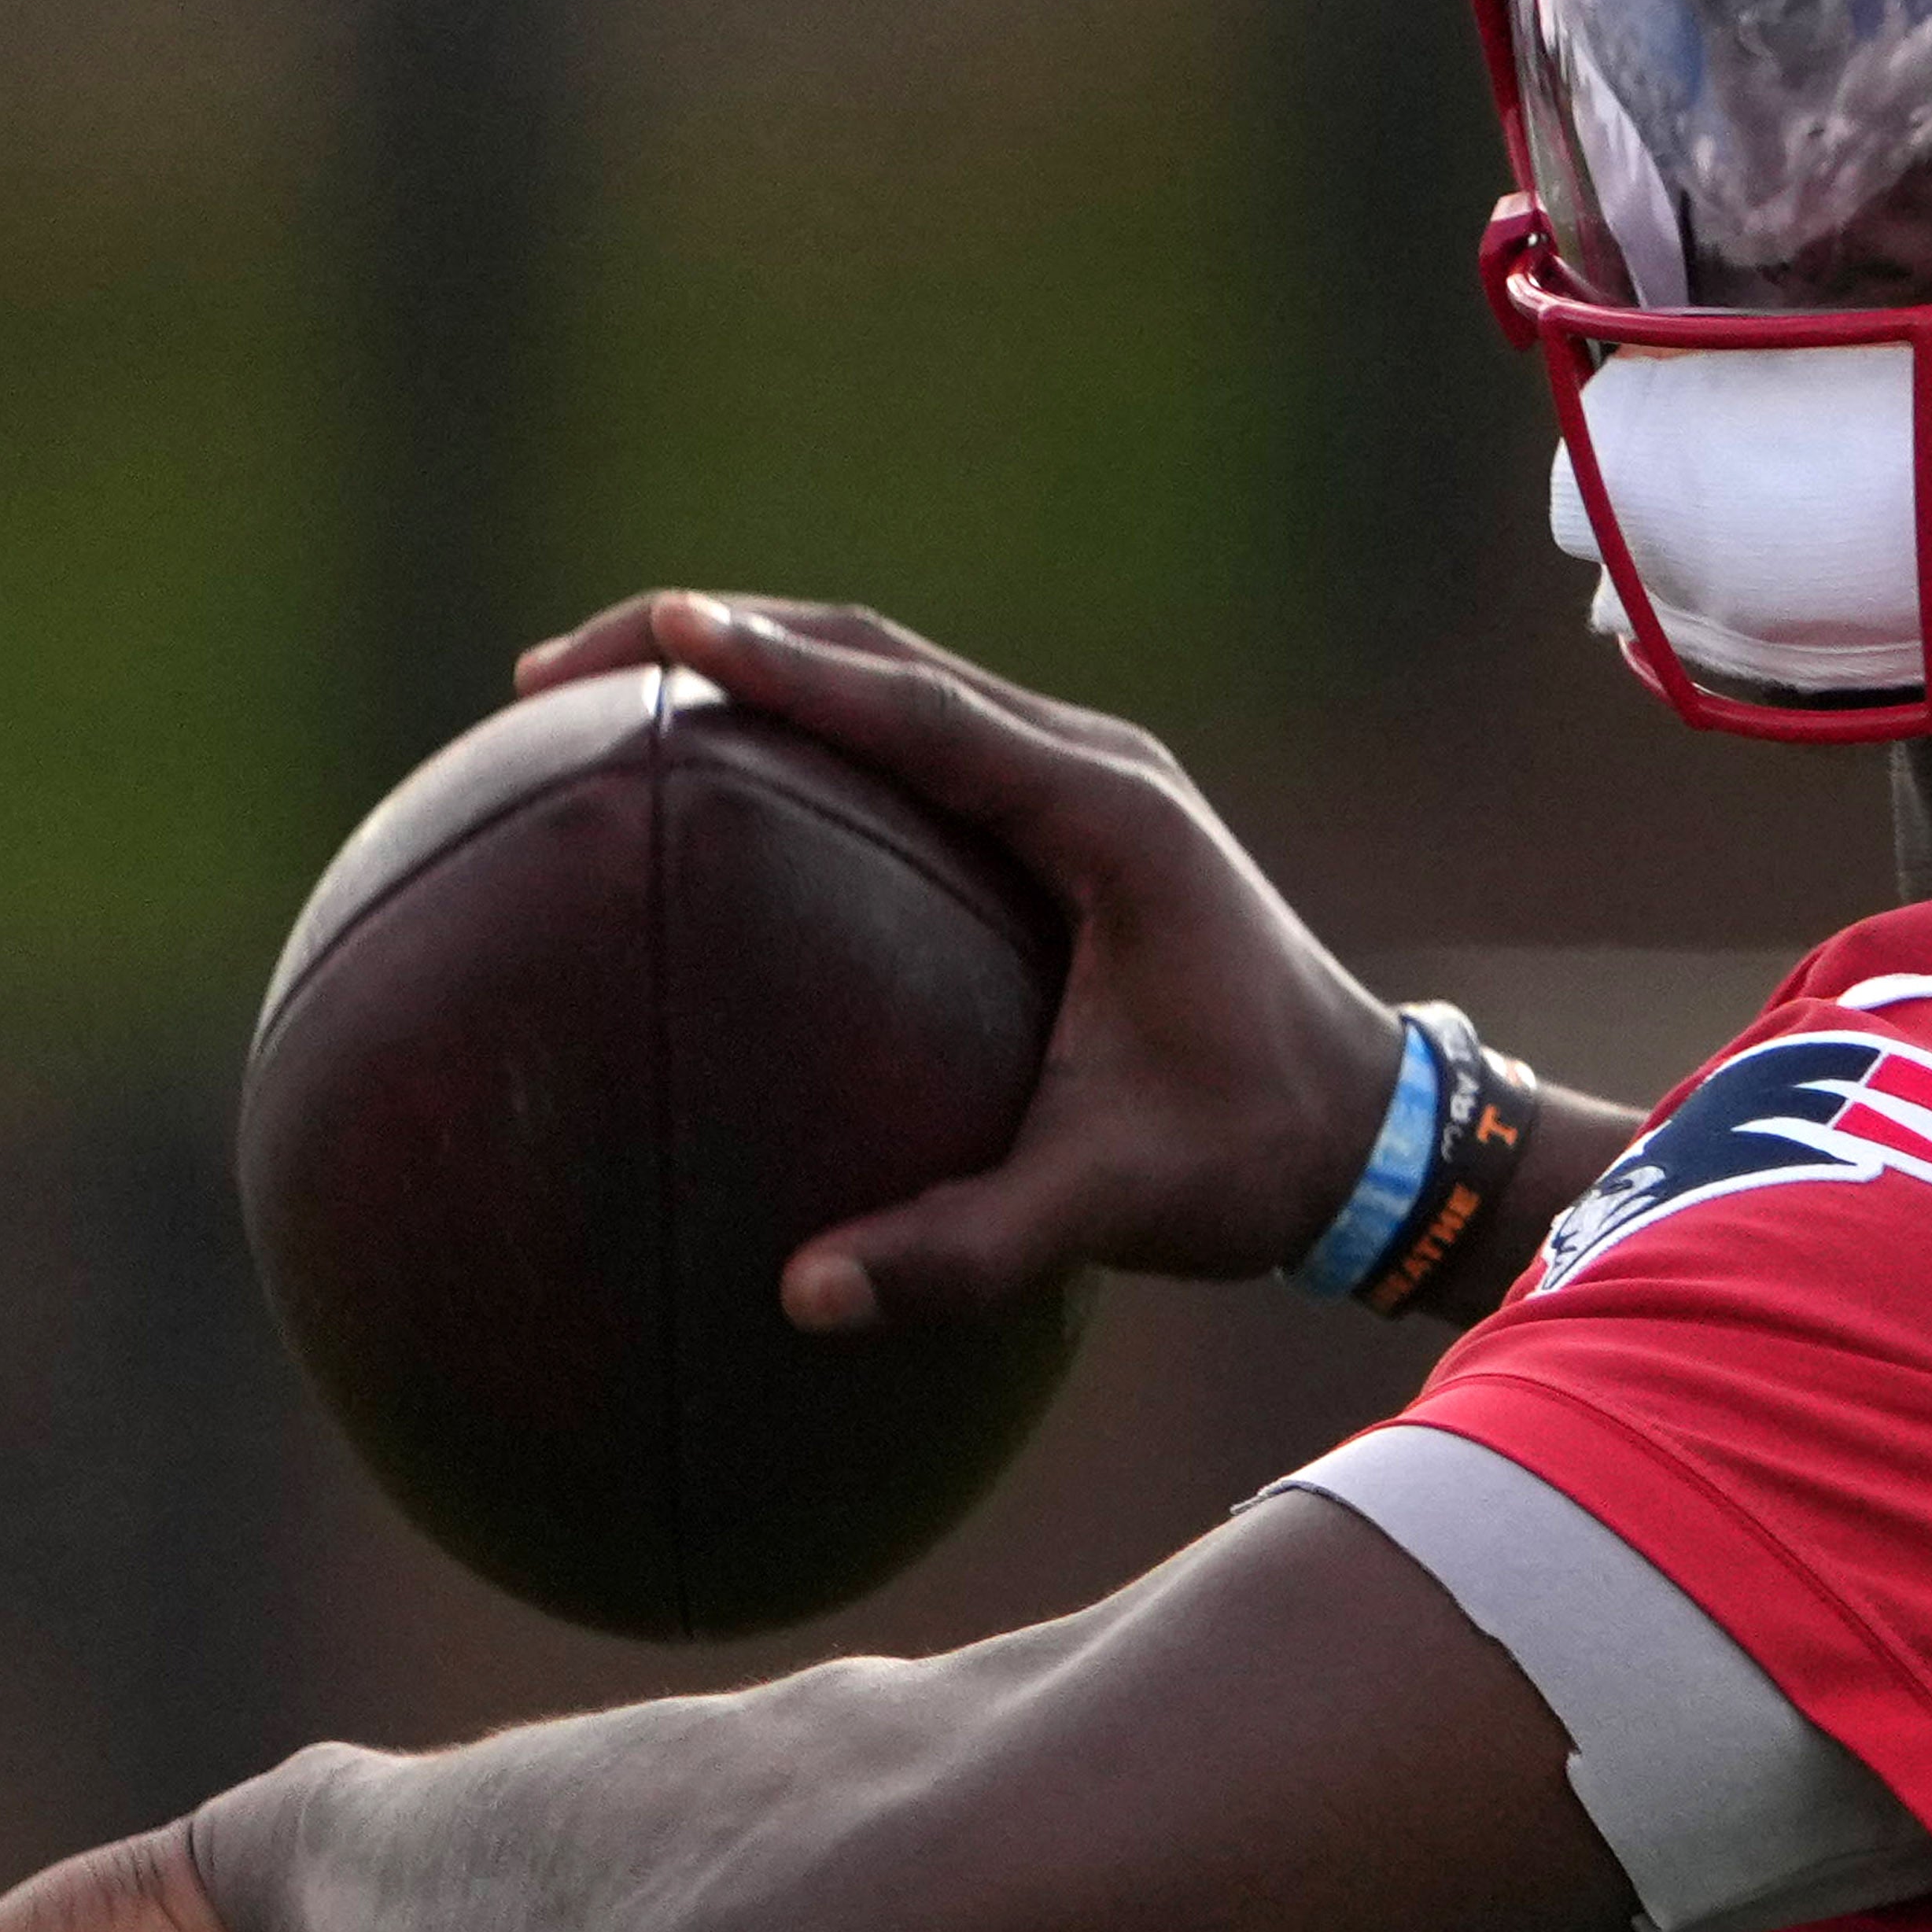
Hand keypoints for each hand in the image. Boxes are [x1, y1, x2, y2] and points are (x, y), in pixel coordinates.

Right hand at [515, 592, 1411, 1328]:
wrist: (1371, 1134)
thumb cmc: (1251, 1157)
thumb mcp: (1113, 1202)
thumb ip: (967, 1249)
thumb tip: (803, 1298)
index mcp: (1109, 819)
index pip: (921, 712)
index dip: (789, 665)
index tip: (667, 633)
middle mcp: (1093, 768)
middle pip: (883, 656)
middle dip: (726, 638)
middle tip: (560, 671)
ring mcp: (1081, 781)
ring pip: (895, 682)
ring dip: (760, 668)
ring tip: (599, 697)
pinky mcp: (1065, 816)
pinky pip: (917, 741)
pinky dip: (812, 731)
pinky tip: (712, 790)